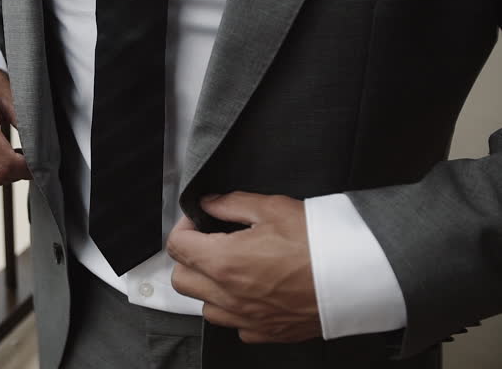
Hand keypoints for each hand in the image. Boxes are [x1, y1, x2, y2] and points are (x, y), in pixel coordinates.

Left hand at [167, 191, 320, 343]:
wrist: (359, 275)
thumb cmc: (320, 241)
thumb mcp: (272, 208)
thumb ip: (231, 204)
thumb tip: (209, 203)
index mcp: (224, 262)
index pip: (177, 246)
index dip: (184, 227)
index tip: (198, 221)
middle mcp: (229, 296)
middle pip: (182, 280)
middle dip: (189, 258)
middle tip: (209, 242)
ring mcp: (247, 318)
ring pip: (205, 307)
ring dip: (209, 287)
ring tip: (230, 268)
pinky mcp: (268, 332)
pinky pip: (236, 326)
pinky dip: (236, 310)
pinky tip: (251, 292)